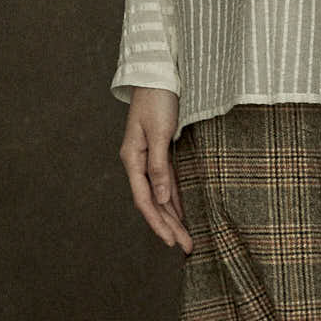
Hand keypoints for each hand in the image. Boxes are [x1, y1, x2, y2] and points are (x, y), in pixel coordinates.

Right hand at [119, 87, 192, 252]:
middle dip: (169, 226)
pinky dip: (177, 199)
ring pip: (162, 195)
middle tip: (187, 247)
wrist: (159, 73)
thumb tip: (162, 197)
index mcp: (132, 159)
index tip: (171, 241)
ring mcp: (150, 158)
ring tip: (187, 238)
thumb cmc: (157, 99)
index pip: (144, 200)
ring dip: (174, 216)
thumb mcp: (158, 132)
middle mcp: (139, 162)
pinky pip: (169, 182)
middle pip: (153, 202)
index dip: (157, 223)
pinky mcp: (162, 152)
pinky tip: (185, 212)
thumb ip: (159, 165)